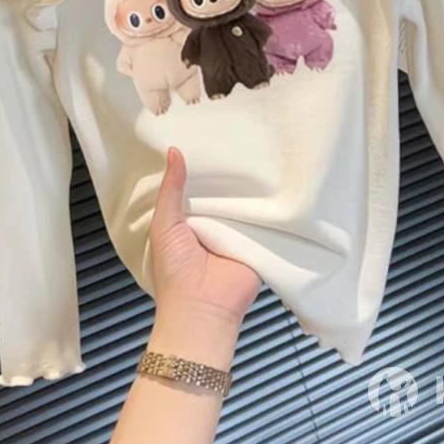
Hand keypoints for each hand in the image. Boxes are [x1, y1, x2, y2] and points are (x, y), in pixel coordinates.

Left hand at [147, 148, 260, 367]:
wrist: (202, 309)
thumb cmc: (175, 270)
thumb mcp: (165, 224)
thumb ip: (171, 189)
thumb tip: (174, 151)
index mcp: (188, 220)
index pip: (196, 186)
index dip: (201, 166)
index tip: (209, 135)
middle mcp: (213, 225)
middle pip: (223, 193)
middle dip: (229, 173)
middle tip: (240, 134)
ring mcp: (237, 234)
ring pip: (244, 205)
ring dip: (251, 188)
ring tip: (261, 150)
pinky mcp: (258, 244)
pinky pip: (264, 221)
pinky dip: (268, 208)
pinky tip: (277, 182)